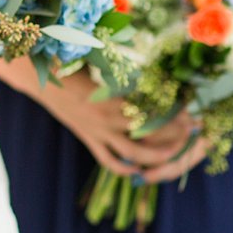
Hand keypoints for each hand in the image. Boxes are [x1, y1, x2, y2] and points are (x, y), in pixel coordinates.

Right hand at [24, 69, 205, 183]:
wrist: (39, 78)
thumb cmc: (72, 64)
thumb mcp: (100, 65)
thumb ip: (124, 74)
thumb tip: (153, 75)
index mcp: (110, 99)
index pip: (150, 111)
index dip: (174, 115)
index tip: (192, 113)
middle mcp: (106, 119)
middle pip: (147, 135)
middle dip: (173, 135)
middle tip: (192, 132)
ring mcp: (97, 132)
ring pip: (131, 154)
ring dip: (155, 157)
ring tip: (173, 154)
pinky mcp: (88, 139)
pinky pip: (108, 160)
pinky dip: (124, 168)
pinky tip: (138, 169)